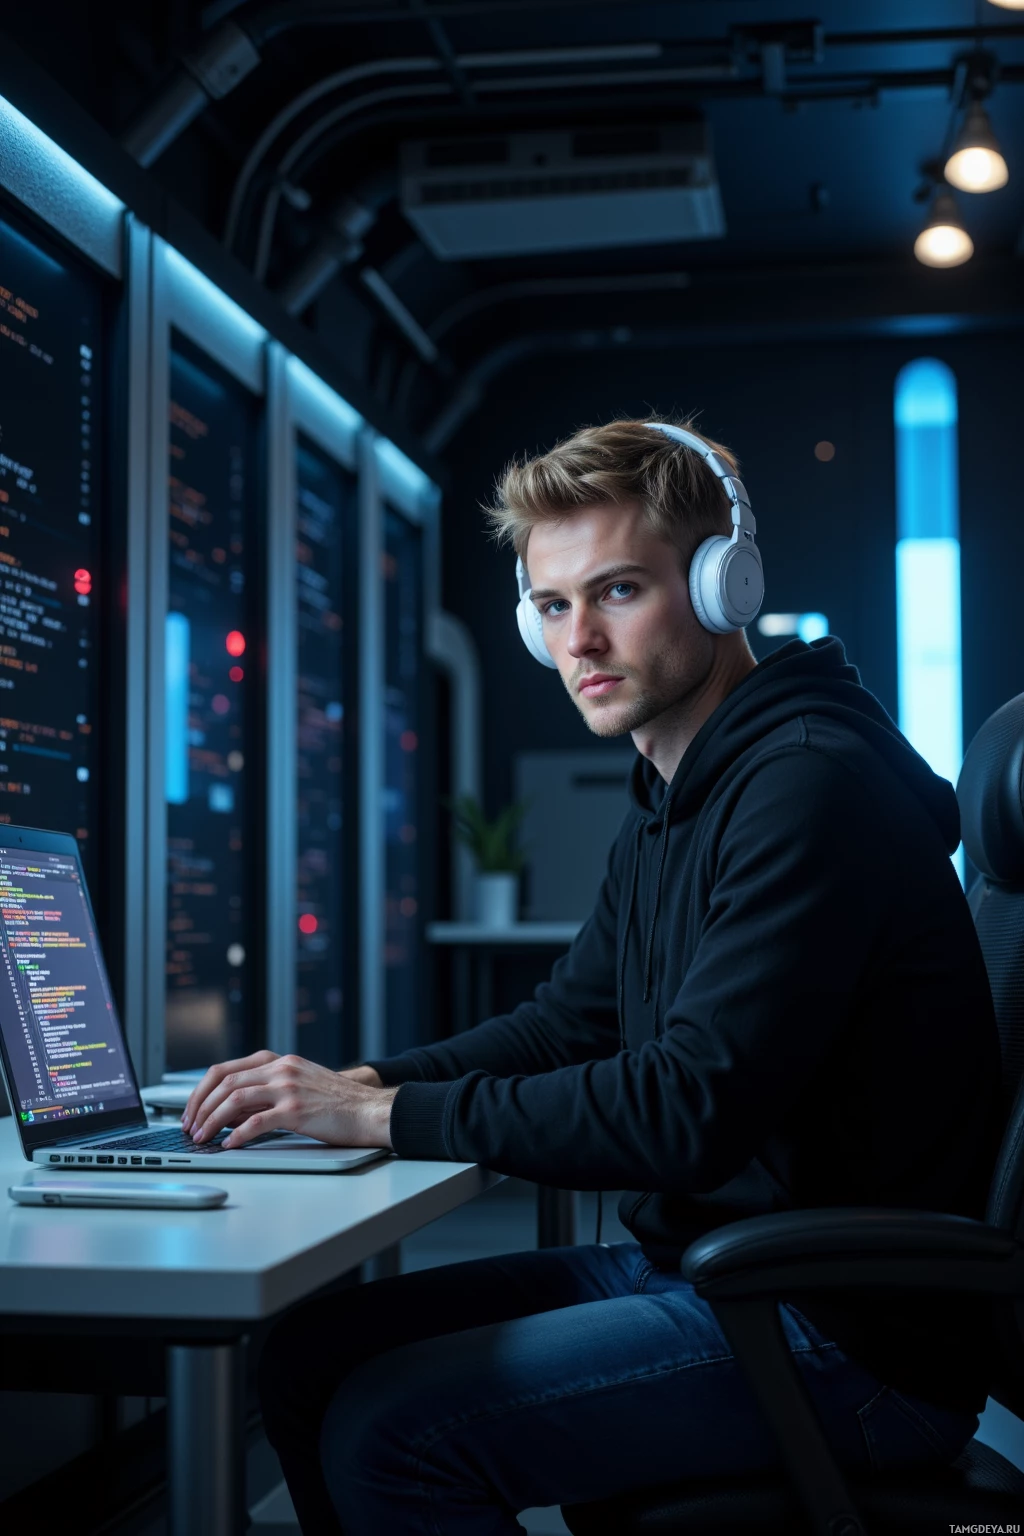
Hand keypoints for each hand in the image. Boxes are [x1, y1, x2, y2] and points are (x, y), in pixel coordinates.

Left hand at [181, 1050, 396, 1149]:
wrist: (369, 1110)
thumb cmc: (337, 1104)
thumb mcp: (299, 1085)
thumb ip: (266, 1092)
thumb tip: (229, 1113)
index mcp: (279, 1061)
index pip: (225, 1069)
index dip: (201, 1090)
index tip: (191, 1110)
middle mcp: (281, 1069)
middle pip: (225, 1082)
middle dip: (200, 1106)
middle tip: (190, 1127)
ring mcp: (289, 1088)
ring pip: (235, 1099)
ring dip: (212, 1120)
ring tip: (202, 1138)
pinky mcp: (297, 1110)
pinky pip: (257, 1122)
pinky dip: (237, 1135)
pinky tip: (228, 1145)